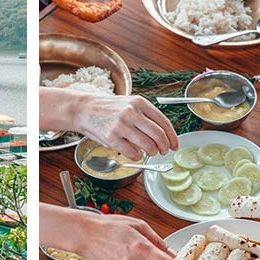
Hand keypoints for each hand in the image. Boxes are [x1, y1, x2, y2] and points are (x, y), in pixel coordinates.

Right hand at [43, 88, 177, 158]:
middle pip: (159, 135)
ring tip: (151, 152)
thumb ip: (146, 116)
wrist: (85, 109)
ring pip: (148, 146)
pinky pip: (133, 153)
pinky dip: (138, 157)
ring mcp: (121, 125)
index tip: (175, 145)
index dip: (172, 137)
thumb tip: (165, 135)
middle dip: (165, 147)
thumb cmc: (110, 108)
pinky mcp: (112, 138)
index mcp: (140, 103)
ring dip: (153, 152)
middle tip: (164, 151)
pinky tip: (136, 154)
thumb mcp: (130, 104)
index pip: (164, 122)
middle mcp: (132, 113)